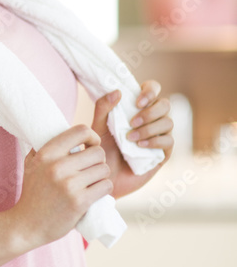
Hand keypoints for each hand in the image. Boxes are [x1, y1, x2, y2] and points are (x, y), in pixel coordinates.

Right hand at [8, 123, 113, 252]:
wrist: (27, 225)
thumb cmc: (32, 193)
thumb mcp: (31, 164)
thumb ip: (44, 146)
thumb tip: (62, 130)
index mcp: (46, 153)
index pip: (80, 131)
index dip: (92, 137)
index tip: (91, 146)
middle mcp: (57, 166)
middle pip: (98, 152)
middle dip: (98, 161)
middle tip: (90, 170)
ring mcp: (69, 184)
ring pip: (104, 170)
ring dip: (101, 176)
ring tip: (91, 183)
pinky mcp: (79, 202)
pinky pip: (105, 186)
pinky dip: (104, 189)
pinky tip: (94, 193)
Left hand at [91, 79, 173, 197]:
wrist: (104, 178)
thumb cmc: (100, 151)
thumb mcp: (97, 128)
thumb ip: (103, 108)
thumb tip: (117, 91)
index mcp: (137, 108)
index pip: (153, 89)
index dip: (149, 91)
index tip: (136, 102)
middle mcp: (151, 120)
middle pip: (165, 104)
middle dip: (149, 112)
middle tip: (132, 122)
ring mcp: (160, 136)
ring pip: (168, 122)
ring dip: (149, 128)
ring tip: (130, 138)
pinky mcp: (163, 153)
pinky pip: (169, 141)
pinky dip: (155, 141)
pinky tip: (139, 147)